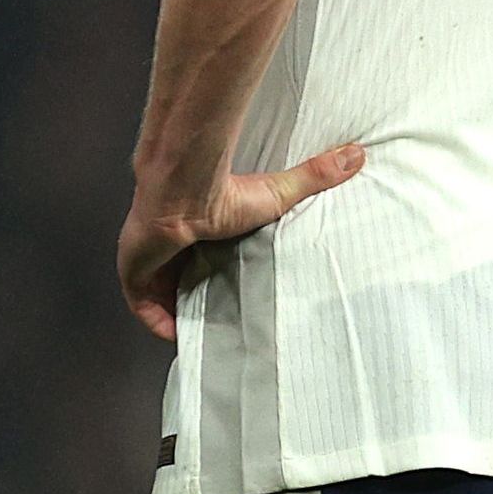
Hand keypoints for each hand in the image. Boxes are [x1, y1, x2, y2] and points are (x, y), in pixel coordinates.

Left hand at [117, 143, 366, 340]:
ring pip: (163, 300)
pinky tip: (180, 338)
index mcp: (199, 234)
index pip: (204, 263)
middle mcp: (172, 250)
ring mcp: (150, 263)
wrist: (183, 194)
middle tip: (221, 327)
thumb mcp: (277, 194)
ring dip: (181, 318)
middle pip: (182, 285)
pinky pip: (144, 311)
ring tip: (205, 337)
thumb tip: (358, 154)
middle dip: (199, 305)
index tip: (235, 303)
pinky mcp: (134, 277)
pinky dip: (160, 326)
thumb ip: (314, 178)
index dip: (216, 284)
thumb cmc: (225, 194)